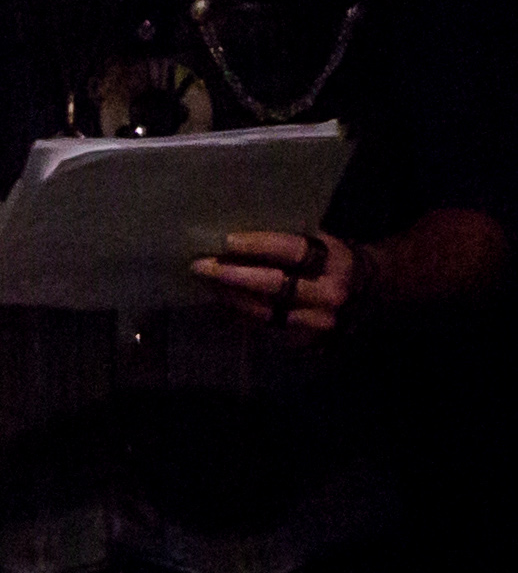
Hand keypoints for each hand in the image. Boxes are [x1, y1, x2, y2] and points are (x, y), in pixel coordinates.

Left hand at [186, 229, 358, 334]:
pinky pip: (265, 328)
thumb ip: (294, 239)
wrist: (372, 294)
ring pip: (263, 311)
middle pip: (272, 285)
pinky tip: (224, 301)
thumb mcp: (326, 242)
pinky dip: (242, 314)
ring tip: (206, 282)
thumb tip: (239, 230)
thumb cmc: (335, 261)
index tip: (226, 240)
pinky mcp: (309, 342)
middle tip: (199, 265)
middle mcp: (329, 294)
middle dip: (230, 274)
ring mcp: (319, 322)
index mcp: (336, 261)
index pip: (292, 251)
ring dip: (229, 296)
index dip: (257, 245)